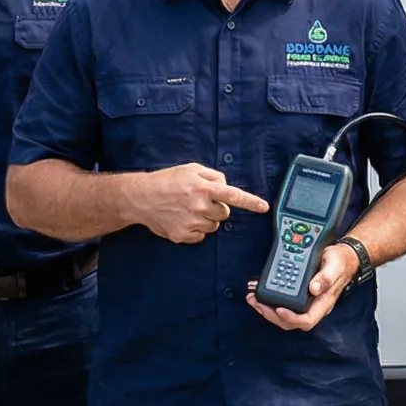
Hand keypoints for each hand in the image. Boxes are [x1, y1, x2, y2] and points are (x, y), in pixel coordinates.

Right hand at [131, 163, 270, 243]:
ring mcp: (191, 222)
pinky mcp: (183, 235)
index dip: (251, 202)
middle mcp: (200, 206)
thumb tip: (226, 187)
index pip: (234, 195)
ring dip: (207, 219)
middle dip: (218, 208)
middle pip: (225, 213)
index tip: (264, 207)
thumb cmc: (167, 181)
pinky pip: (201, 236)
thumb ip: (213, 176)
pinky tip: (182, 219)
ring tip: (188, 209)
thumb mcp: (191, 169)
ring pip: (214, 225)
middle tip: (200, 201)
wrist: (141, 197)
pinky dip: (196, 229)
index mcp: (204, 188)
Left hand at [247, 242, 356, 332]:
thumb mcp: (335, 265)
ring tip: (253, 299)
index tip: (278, 309)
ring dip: (266, 310)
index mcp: (323, 303)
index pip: (307, 320)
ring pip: (284, 316)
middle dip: (271, 315)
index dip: (291, 318)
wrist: (343, 258)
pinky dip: (269, 301)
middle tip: (256, 302)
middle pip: (290, 322)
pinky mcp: (299, 296)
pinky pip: (283, 305)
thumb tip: (313, 288)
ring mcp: (305, 303)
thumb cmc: (340, 263)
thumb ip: (326, 277)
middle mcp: (313, 306)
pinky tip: (259, 294)